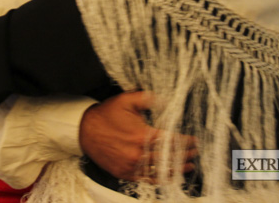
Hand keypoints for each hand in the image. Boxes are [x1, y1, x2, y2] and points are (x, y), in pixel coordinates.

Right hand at [79, 91, 196, 180]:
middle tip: (194, 152)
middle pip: (168, 157)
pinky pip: (147, 179)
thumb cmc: (105, 115)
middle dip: (184, 154)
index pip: (170, 141)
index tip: (194, 141)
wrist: (84, 130)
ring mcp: (131, 165)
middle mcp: (138, 153)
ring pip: (160, 171)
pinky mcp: (125, 173)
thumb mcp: (126, 100)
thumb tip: (166, 99)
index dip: (185, 142)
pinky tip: (170, 177)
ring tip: (188, 166)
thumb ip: (147, 99)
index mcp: (141, 135)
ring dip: (177, 169)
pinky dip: (161, 179)